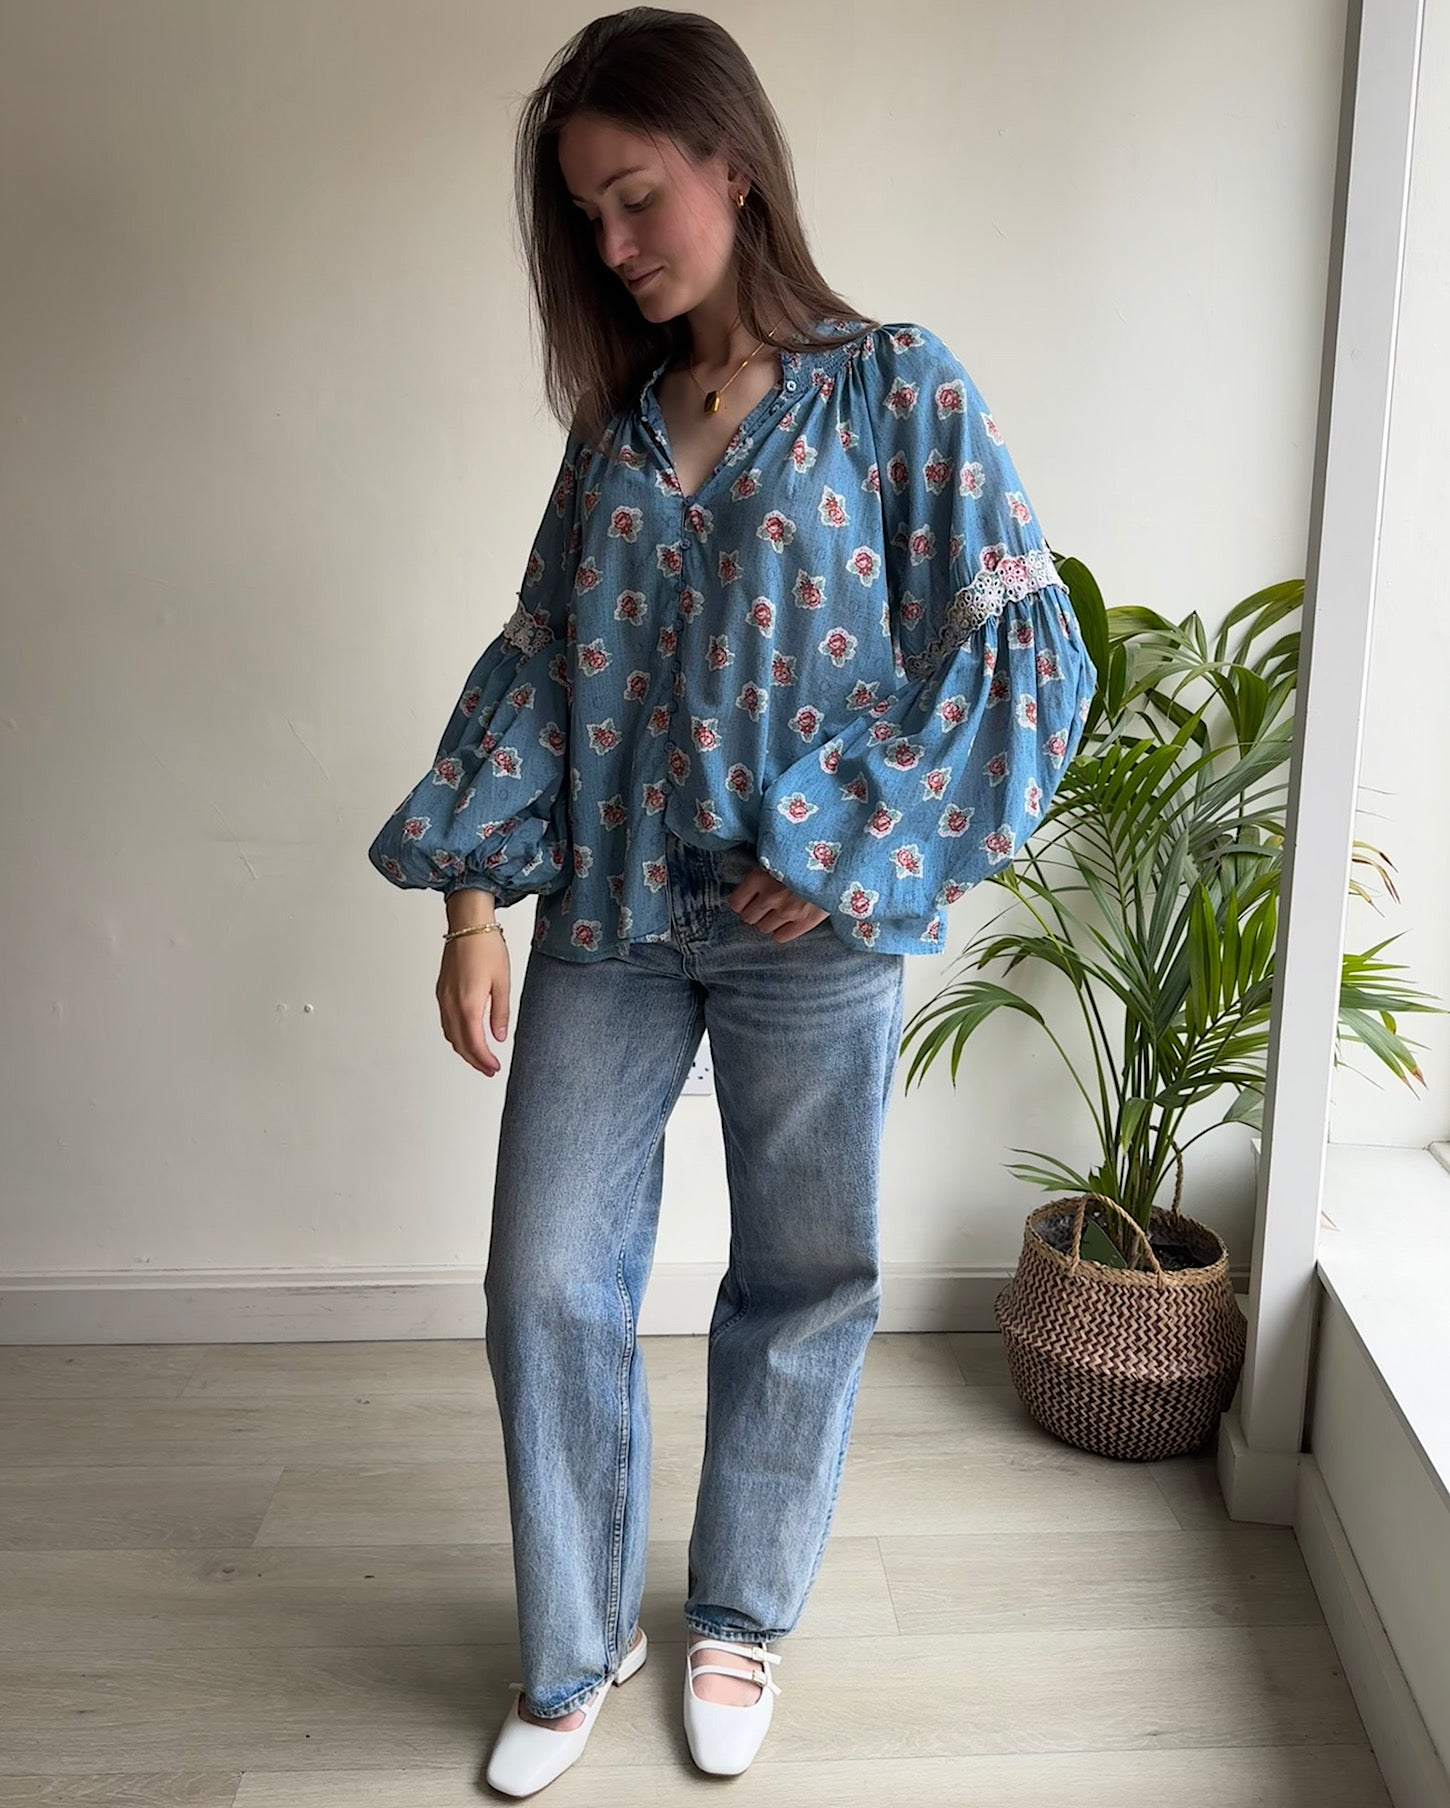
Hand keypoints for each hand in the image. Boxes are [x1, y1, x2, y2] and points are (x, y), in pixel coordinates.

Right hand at [437, 932, 510, 1076]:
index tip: (494, 1068)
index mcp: (468, 1004)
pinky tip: (465, 1034)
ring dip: (463, 1049)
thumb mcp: (502, 982)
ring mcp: (443, 997)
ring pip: (449, 1034)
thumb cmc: (487, 946)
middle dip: (473, 1060)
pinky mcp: (441, 990)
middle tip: (488, 1069)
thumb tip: (499, 1037)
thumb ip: (500, 1013)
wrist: (468, 923)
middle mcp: (451, 1003)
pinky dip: (455, 1034)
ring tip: (479, 1056)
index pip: (474, 1043)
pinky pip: (445, 1021)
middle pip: (458, 1043)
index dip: (484, 1061)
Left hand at [725, 863, 829, 942]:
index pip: (736, 902)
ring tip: (778, 911)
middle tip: (764, 905)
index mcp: (759, 876)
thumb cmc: (806, 852)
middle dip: (754, 912)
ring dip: (768, 921)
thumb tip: (752, 881)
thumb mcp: (778, 853)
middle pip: (748, 917)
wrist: (839, 859)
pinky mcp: (805, 921)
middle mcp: (770, 896)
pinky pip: (781, 937)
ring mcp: (787, 911)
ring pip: (763, 928)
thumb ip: (763, 868)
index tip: (748, 898)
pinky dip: (780, 931)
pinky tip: (787, 922)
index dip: (741, 901)